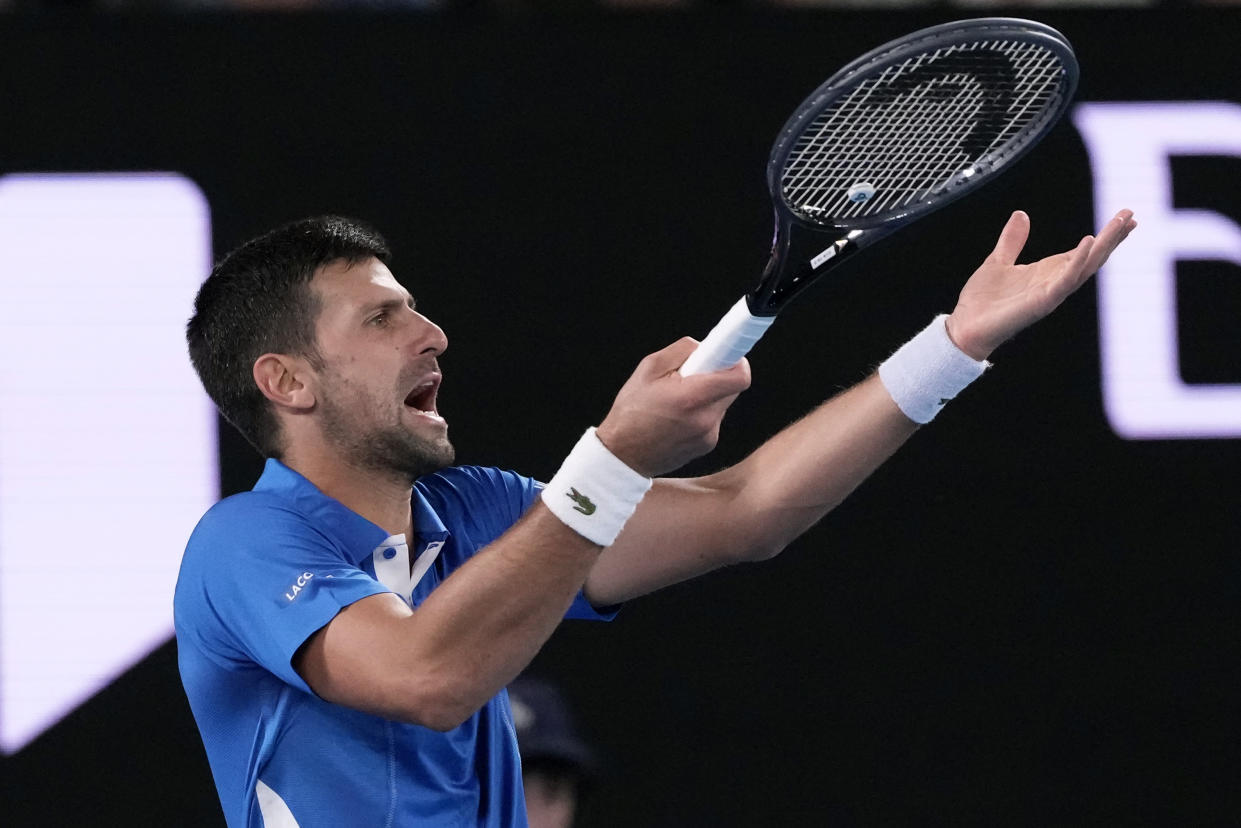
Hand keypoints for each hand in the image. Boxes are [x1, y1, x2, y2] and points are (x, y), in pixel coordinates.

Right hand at [595, 338, 750, 476]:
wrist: (622, 456)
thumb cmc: (630, 412)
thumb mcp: (648, 369)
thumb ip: (681, 351)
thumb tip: (703, 348)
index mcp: (691, 398)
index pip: (739, 377)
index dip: (737, 362)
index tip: (727, 355)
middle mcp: (705, 420)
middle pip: (733, 388)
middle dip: (717, 376)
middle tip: (693, 375)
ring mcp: (708, 436)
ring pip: (722, 403)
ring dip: (708, 395)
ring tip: (678, 400)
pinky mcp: (707, 445)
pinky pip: (713, 419)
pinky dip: (701, 412)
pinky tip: (678, 418)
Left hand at [945, 209, 1136, 359]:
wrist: (965, 327)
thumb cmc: (982, 302)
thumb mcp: (997, 261)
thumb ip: (1012, 240)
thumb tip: (1021, 215)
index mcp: (1047, 272)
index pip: (1084, 251)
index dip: (1104, 235)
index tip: (1124, 217)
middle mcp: (1054, 282)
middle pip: (1092, 258)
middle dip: (1113, 237)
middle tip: (1131, 215)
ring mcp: (1051, 293)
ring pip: (1086, 266)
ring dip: (1105, 245)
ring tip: (1121, 223)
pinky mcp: (1042, 302)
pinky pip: (1065, 280)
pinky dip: (1077, 261)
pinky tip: (1089, 242)